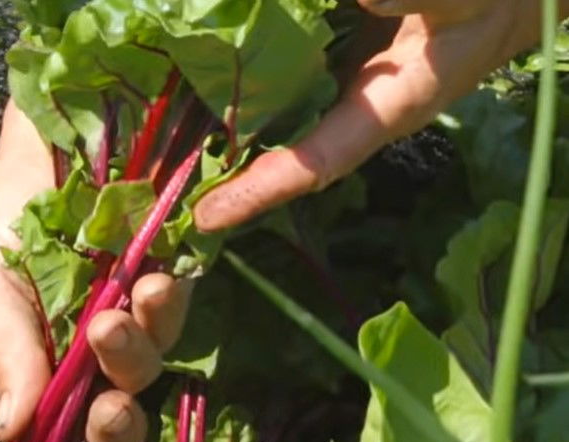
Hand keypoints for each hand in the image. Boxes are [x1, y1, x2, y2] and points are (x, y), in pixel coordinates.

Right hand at [0, 100, 192, 441]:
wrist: (53, 136)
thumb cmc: (6, 215)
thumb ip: (4, 357)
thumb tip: (14, 438)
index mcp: (29, 378)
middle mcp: (81, 366)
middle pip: (107, 430)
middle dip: (113, 432)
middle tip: (108, 412)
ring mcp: (126, 331)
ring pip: (143, 375)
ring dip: (133, 357)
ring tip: (117, 312)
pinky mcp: (162, 292)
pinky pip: (171, 319)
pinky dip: (161, 309)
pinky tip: (150, 281)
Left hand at [194, 0, 567, 231]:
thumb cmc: (489, 4)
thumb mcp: (464, 0)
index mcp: (386, 110)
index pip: (317, 161)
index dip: (262, 191)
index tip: (208, 217)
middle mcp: (350, 110)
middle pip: (276, 152)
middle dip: (220, 175)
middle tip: (157, 196)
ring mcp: (332, 89)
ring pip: (267, 119)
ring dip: (215, 133)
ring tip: (155, 154)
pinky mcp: (321, 64)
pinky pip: (270, 80)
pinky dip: (231, 81)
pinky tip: (186, 75)